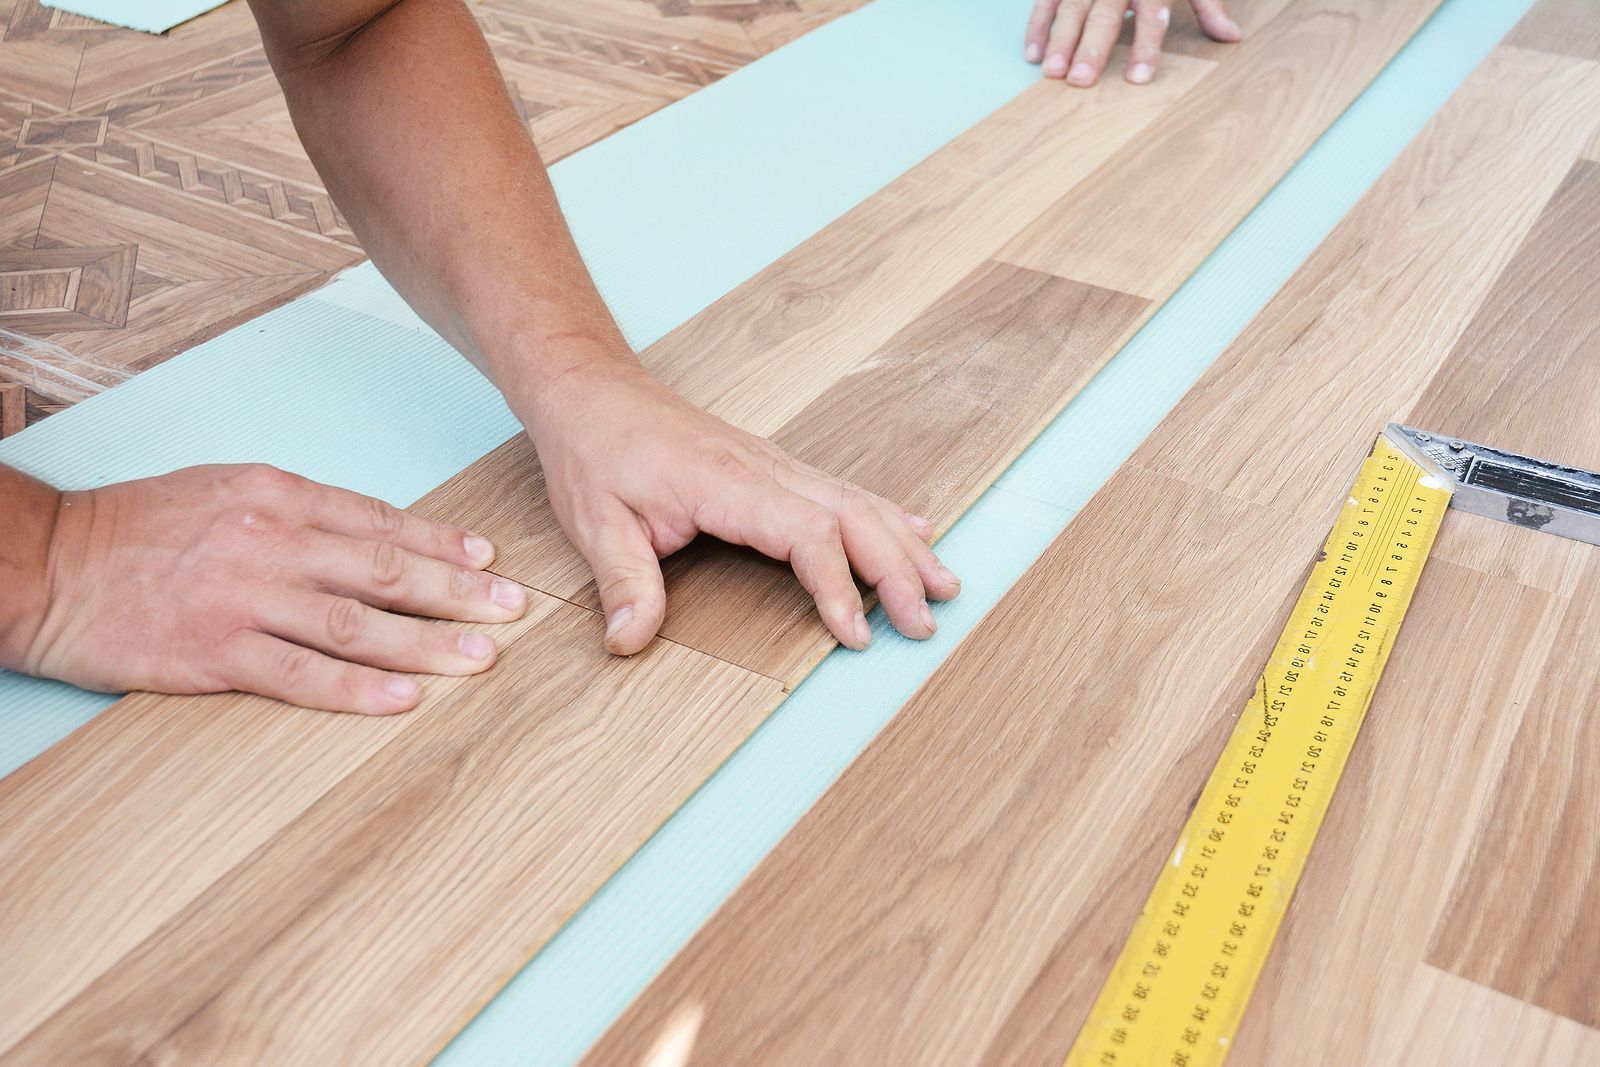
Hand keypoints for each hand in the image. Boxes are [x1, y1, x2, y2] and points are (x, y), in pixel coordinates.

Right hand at [18, 465, 528, 713]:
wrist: (48, 562)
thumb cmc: (138, 526)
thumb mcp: (225, 490)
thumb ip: (299, 512)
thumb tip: (375, 536)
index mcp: (276, 496)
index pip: (381, 522)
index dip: (443, 544)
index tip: (489, 561)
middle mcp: (271, 542)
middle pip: (386, 571)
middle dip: (458, 592)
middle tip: (511, 610)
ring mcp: (244, 599)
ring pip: (358, 624)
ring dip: (427, 644)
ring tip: (481, 659)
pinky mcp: (214, 654)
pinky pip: (302, 674)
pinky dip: (359, 689)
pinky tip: (404, 699)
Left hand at [523, 357, 960, 655]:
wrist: (591, 389)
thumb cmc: (596, 449)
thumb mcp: (596, 520)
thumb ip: (623, 581)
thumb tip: (628, 641)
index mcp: (727, 482)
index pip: (807, 533)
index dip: (837, 585)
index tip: (855, 635)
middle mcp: (765, 468)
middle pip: (853, 516)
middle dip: (897, 570)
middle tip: (926, 622)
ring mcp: (775, 463)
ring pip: (859, 502)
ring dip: (905, 545)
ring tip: (945, 585)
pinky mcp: (774, 467)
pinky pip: (843, 492)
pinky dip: (887, 516)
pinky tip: (916, 532)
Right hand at [1025, 0, 1239, 85]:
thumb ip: (1207, 4)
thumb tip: (1231, 37)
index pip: (1151, 15)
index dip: (1145, 47)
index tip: (1137, 79)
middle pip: (1104, 15)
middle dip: (1091, 48)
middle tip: (1081, 81)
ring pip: (1071, 8)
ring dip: (1059, 41)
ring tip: (1052, 74)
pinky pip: (1046, 0)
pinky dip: (1038, 25)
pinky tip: (1034, 53)